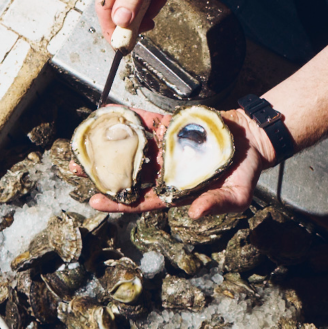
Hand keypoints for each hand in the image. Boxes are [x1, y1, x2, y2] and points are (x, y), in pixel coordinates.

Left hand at [84, 107, 275, 218]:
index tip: (95, 202)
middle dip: (101, 173)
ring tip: (81, 144)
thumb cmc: (244, 172)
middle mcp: (164, 169)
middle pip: (127, 173)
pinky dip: (127, 116)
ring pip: (130, 147)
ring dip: (106, 145)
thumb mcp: (236, 195)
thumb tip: (194, 214)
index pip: (141, 199)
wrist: (253, 139)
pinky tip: (106, 113)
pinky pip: (144, 121)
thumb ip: (216, 204)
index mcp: (175, 189)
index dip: (118, 202)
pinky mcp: (168, 126)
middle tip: (74, 170)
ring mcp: (164, 147)